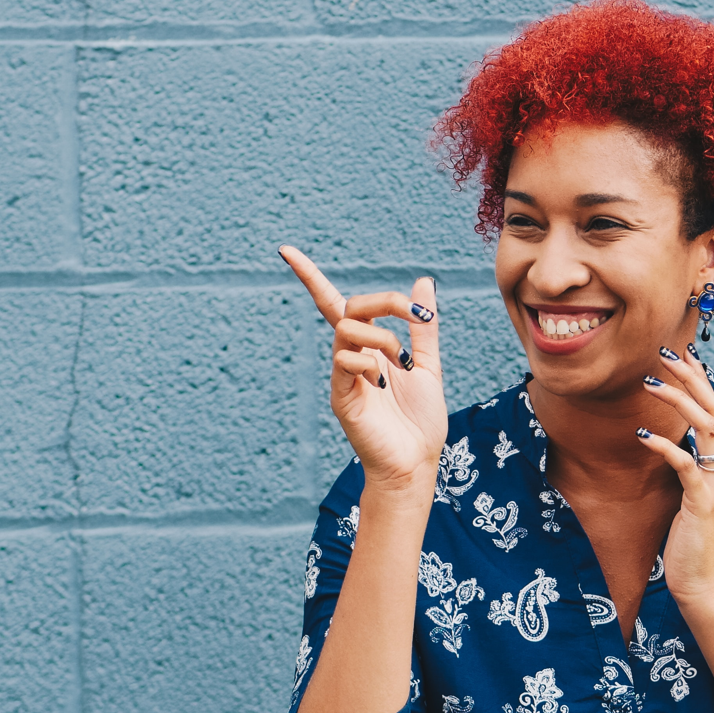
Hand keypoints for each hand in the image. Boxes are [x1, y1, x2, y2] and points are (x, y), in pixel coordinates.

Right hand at [279, 246, 447, 499]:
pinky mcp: (341, 397)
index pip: (335, 305)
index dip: (310, 277)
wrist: (417, 462)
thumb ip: (423, 326)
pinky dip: (369, 363)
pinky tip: (385, 384)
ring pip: (347, 329)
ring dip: (383, 337)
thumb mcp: (428, 364)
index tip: (285, 250)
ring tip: (403, 364)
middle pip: (349, 307)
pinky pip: (344, 361)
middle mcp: (351, 358)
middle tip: (416, 316)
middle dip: (385, 302)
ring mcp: (343, 377)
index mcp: (369, 348)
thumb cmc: (420, 421)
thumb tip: (424, 282)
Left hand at [636, 344, 713, 612]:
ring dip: (678, 400)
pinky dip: (667, 447)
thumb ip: (688, 473)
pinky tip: (644, 436)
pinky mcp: (702, 503)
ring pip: (706, 428)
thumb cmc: (691, 546)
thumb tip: (673, 447)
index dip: (702, 382)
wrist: (702, 586)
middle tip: (666, 352)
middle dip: (692, 377)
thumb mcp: (690, 501)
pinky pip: (686, 466)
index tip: (683, 355)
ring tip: (650, 382)